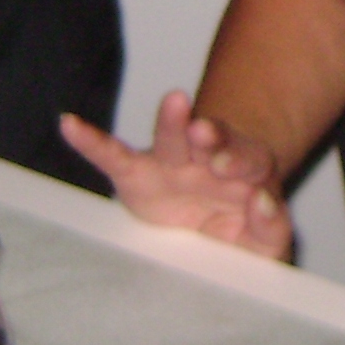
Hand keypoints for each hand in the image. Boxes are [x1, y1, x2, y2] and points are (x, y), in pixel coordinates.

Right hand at [60, 91, 293, 258]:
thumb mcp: (267, 241)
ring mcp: (174, 163)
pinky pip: (112, 155)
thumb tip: (263, 202)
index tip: (234, 169)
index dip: (242, 163)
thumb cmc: (244, 229)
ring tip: (176, 103)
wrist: (214, 226)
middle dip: (210, 135)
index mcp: (248, 173)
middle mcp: (210, 159)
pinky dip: (91, 141)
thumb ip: (273, 228)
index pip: (250, 161)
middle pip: (213, 140)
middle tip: (206, 131)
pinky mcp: (138, 174)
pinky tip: (70, 123)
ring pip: (173, 137)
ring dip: (173, 122)